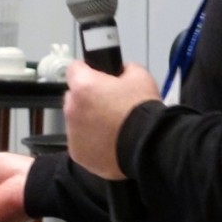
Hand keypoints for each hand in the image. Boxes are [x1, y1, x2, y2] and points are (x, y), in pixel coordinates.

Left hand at [65, 60, 159, 179]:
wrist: (149, 146)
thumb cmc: (142, 110)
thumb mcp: (140, 77)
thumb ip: (125, 69)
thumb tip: (122, 71)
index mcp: (83, 86)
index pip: (74, 69)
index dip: (87, 71)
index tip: (97, 77)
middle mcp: (72, 109)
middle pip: (73, 97)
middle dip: (87, 99)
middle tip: (109, 105)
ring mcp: (73, 133)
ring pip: (76, 121)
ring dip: (88, 121)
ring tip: (111, 126)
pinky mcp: (78, 153)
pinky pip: (80, 142)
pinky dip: (91, 141)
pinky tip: (109, 141)